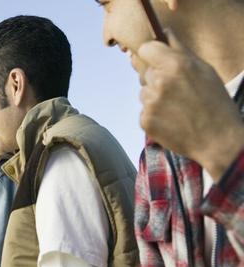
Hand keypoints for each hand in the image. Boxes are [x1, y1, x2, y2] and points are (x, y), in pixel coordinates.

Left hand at [137, 29, 243, 180]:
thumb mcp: (204, 70)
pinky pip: (144, 111)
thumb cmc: (214, 102)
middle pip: (144, 72)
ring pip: (144, 92)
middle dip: (156, 78)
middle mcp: (159, 82)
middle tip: (177, 90)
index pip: (145, 49)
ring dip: (155, 97)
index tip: (157, 59)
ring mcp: (150, 103)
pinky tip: (172, 119)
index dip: (151, 53)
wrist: (217, 139)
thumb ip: (180, 50)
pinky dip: (154, 114)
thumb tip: (163, 33)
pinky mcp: (145, 121)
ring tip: (177, 107)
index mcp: (175, 65)